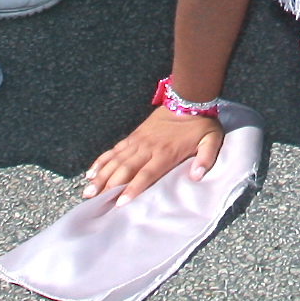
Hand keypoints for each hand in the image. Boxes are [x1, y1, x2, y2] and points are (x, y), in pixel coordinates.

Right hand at [82, 107, 223, 201]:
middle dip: (109, 186)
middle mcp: (148, 148)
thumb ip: (205, 158)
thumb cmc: (201, 124)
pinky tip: (92, 171)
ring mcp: (138, 141)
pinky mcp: (134, 135)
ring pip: (116, 160)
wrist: (188, 98)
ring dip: (101, 176)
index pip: (145, 174)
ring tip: (88, 191)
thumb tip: (197, 176)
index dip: (132, 189)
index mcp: (165, 153)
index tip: (120, 203)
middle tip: (94, 201)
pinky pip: (116, 149)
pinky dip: (103, 160)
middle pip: (125, 169)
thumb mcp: (211, 140)